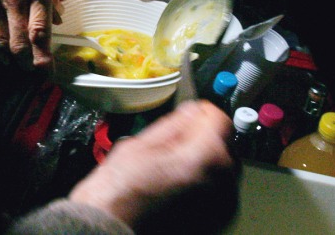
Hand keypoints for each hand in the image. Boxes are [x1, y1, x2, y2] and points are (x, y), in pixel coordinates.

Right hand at [0, 0, 64, 69]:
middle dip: (28, 66)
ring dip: (11, 60)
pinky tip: (0, 55)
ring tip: (19, 65)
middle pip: (20, 45)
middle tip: (34, 73)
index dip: (43, 59)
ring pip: (1, 44)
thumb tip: (59, 19)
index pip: (40, 32)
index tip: (48, 73)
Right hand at [69, 100, 238, 231]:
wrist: (110, 232)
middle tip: (175, 142)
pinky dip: (204, 185)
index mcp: (206, 157)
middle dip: (204, 138)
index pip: (221, 119)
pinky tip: (177, 187)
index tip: (190, 114)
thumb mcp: (140, 144)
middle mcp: (223, 182)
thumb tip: (190, 111)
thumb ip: (173, 124)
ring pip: (222, 169)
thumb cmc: (119, 193)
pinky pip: (218, 192)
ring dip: (205, 162)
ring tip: (173, 167)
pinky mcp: (216, 223)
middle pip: (224, 144)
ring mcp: (222, 207)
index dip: (203, 112)